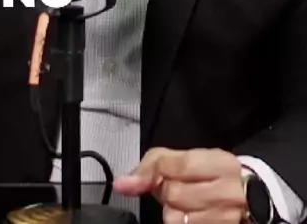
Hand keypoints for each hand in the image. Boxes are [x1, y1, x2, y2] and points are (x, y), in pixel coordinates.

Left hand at [114, 147, 246, 223]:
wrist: (253, 200)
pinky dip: (182, 223)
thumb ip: (156, 164)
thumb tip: (124, 183)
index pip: (178, 164)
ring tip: (186, 205)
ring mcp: (228, 218)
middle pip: (174, 194)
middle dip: (166, 194)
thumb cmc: (215, 177)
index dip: (154, 172)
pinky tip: (191, 217)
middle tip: (176, 190)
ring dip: (174, 213)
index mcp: (222, 164)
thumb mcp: (190, 160)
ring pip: (177, 218)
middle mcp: (230, 192)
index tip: (136, 181)